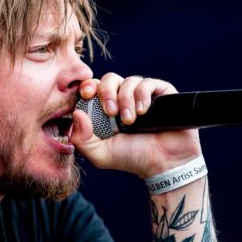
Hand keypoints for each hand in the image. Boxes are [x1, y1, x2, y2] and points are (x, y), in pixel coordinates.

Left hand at [71, 73, 202, 176]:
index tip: (87, 95)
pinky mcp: (161, 94)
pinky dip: (142, 95)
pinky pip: (148, 83)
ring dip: (126, 99)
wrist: (164, 163)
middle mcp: (124, 98)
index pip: (93, 87)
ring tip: (130, 121)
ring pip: (129, 80)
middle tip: (111, 113)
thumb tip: (77, 113)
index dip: (88, 86)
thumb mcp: (99, 154)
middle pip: (110, 78)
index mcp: (105, 109)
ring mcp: (142, 95)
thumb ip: (81, 139)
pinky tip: (142, 111)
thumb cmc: (132, 158)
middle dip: (107, 92)